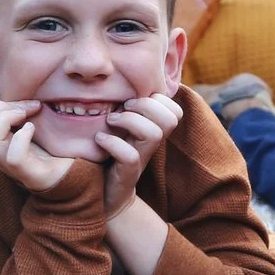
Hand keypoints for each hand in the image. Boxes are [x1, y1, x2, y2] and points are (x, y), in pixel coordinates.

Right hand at [0, 98, 77, 194]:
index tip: (23, 103)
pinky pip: (14, 157)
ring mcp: (12, 168)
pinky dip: (22, 138)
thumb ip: (22, 110)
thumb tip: (17, 86)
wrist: (76, 174)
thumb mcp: (34, 124)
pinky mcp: (31, 175)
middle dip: (0, 108)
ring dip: (7, 119)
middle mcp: (0, 157)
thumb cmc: (55, 148)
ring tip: (28, 118)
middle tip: (26, 108)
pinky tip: (33, 130)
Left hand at [97, 92, 182, 218]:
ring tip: (110, 121)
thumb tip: (118, 79)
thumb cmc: (109, 156)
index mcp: (152, 130)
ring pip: (154, 134)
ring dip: (130, 121)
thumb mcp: (120, 129)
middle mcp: (151, 144)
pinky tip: (100, 139)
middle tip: (123, 108)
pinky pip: (130, 156)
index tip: (131, 101)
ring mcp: (142, 159)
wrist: (104, 195)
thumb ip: (125, 110)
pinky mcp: (128, 174)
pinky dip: (112, 143)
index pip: (174, 110)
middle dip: (146, 106)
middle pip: (171, 118)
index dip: (158, 99)